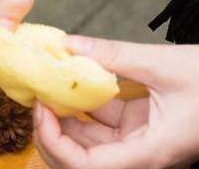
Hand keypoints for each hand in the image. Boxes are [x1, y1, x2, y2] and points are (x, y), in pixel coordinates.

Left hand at [34, 36, 198, 168]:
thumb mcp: (164, 64)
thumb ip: (114, 55)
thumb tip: (68, 44)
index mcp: (150, 153)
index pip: (88, 167)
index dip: (56, 145)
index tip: (41, 110)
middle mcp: (140, 154)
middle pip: (79, 159)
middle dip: (51, 131)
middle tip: (36, 95)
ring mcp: (138, 141)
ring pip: (87, 140)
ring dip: (63, 117)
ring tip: (46, 84)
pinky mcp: (138, 126)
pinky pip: (101, 122)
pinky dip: (82, 104)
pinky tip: (68, 80)